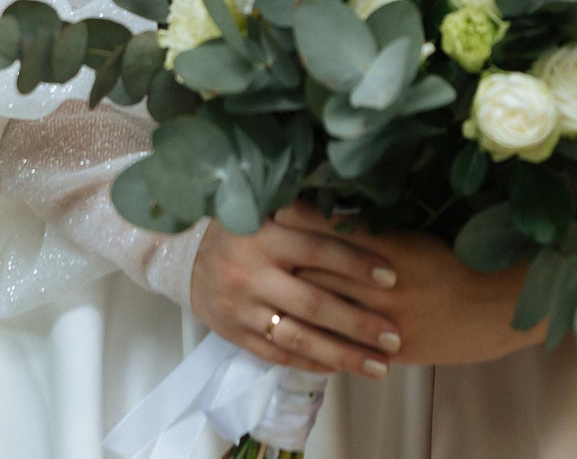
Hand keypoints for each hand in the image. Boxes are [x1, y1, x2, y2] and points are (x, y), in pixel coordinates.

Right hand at [189, 204, 404, 380]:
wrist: (181, 255)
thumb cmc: (238, 228)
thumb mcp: (266, 210)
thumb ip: (305, 215)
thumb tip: (357, 218)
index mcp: (265, 237)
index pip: (318, 251)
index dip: (356, 263)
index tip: (392, 277)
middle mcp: (253, 274)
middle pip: (314, 303)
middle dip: (359, 322)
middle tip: (396, 336)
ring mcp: (242, 309)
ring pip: (299, 338)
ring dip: (343, 355)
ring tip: (380, 366)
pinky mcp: (234, 334)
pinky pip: (278, 355)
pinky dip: (312, 363)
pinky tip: (341, 368)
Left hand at [291, 219, 538, 366]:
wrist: (497, 307)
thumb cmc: (460, 262)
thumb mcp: (416, 239)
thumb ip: (375, 236)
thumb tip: (334, 225)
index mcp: (390, 251)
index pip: (331, 237)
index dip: (299, 226)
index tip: (273, 212)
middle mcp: (382, 287)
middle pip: (319, 274)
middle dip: (286, 262)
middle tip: (256, 248)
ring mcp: (385, 324)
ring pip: (328, 314)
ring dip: (296, 302)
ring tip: (268, 291)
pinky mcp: (392, 353)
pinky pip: (346, 349)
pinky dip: (321, 341)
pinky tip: (298, 334)